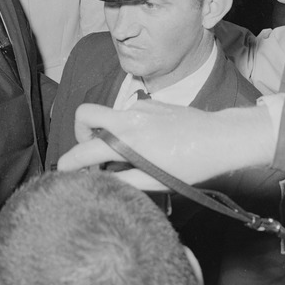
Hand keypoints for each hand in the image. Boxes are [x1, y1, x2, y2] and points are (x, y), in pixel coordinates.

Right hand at [58, 99, 275, 188]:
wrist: (221, 138)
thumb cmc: (192, 164)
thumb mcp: (156, 181)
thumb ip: (124, 181)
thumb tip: (102, 181)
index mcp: (128, 141)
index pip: (85, 150)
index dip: (69, 163)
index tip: (63, 171)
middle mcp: (129, 118)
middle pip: (85, 114)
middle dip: (79, 132)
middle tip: (91, 152)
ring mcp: (140, 107)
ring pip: (110, 117)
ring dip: (109, 134)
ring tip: (128, 157)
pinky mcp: (151, 103)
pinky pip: (128, 114)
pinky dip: (128, 129)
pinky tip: (148, 144)